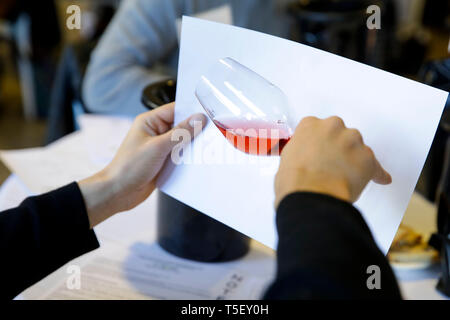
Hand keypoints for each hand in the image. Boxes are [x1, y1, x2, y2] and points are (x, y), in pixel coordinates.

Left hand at [79, 102, 206, 226]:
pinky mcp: (163, 161)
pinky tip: (198, 160)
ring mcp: (159, 147)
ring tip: (207, 147)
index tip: (208, 114)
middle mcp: (155, 132)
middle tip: (211, 132)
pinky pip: (180, 155)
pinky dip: (188, 157)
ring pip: (182, 141)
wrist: (118, 192)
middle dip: (195, 129)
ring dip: (192, 145)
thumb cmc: (129, 167)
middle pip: (181, 125)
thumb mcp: (157, 147)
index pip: (175, 109)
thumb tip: (198, 119)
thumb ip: (180, 133)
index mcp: (149, 122)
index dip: (191, 111)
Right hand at [274, 116, 390, 207]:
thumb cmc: (296, 180)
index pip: (318, 127)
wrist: (311, 195)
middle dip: (338, 147)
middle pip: (340, 133)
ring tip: (345, 177)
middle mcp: (333, 127)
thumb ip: (301, 151)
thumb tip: (306, 160)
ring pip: (358, 147)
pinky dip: (376, 174)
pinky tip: (380, 179)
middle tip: (331, 164)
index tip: (319, 151)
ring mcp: (352, 141)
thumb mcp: (287, 158)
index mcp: (310, 125)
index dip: (319, 142)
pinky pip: (375, 166)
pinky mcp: (368, 158)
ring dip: (354, 159)